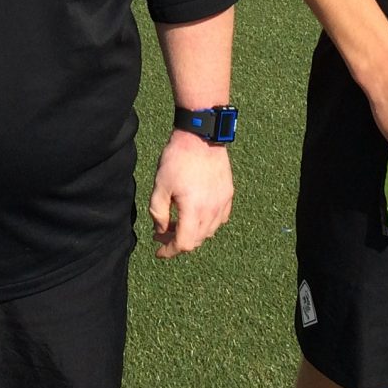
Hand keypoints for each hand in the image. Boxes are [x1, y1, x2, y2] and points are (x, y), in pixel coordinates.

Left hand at [148, 132, 232, 257]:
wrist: (201, 136)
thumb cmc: (178, 159)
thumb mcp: (160, 186)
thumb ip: (158, 212)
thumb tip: (161, 230)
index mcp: (194, 211)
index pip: (183, 244)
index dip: (169, 251)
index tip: (158, 251)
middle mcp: (212, 211)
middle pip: (196, 241)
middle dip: (178, 242)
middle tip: (162, 234)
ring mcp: (223, 203)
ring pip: (209, 231)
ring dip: (193, 233)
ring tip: (177, 222)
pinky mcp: (228, 194)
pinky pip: (220, 219)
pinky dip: (207, 223)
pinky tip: (196, 214)